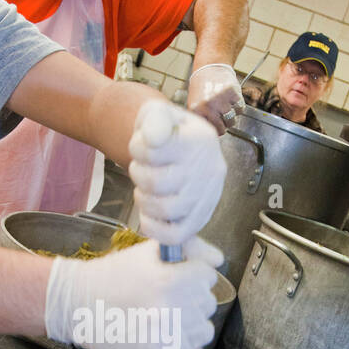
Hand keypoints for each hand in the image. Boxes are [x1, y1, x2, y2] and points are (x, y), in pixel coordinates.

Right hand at [45, 236, 222, 348]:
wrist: (78, 305)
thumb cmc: (112, 276)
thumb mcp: (148, 252)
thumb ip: (190, 248)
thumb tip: (218, 260)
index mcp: (171, 282)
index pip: (207, 276)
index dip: (192, 274)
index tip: (176, 277)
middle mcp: (173, 312)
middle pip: (208, 303)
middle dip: (191, 298)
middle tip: (165, 298)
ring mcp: (167, 339)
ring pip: (204, 331)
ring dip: (190, 325)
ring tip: (165, 319)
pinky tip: (168, 339)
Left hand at [128, 100, 225, 244]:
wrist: (181, 146)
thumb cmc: (166, 132)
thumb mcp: (157, 113)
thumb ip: (154, 120)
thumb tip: (154, 139)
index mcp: (201, 139)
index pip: (154, 151)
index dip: (137, 149)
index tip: (140, 145)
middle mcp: (211, 168)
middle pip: (157, 183)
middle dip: (138, 175)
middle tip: (140, 168)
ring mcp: (209, 196)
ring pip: (166, 210)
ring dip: (144, 200)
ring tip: (145, 189)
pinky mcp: (201, 218)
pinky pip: (176, 235)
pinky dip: (155, 229)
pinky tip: (147, 216)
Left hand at [187, 63, 243, 134]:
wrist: (210, 67)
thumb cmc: (202, 88)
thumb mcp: (195, 104)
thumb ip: (201, 119)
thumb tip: (211, 135)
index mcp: (196, 110)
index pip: (211, 131)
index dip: (216, 130)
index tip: (217, 127)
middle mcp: (208, 105)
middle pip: (223, 128)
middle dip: (224, 125)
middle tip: (223, 117)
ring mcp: (220, 99)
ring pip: (232, 120)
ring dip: (232, 117)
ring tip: (227, 109)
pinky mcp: (232, 92)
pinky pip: (240, 109)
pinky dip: (238, 107)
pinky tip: (232, 101)